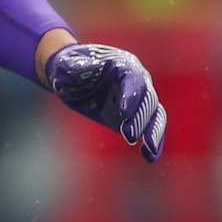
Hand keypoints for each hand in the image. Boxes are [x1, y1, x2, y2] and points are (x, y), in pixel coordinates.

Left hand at [46, 43, 165, 161]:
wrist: (71, 76)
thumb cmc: (68, 66)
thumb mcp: (67, 65)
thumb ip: (77, 68)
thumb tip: (84, 70)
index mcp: (122, 65)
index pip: (133, 79)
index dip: (130, 96)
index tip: (123, 113)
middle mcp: (136, 81)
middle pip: (146, 99)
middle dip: (140, 117)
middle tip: (129, 135)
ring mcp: (136, 100)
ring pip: (154, 114)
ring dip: (153, 131)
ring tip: (149, 149)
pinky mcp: (133, 116)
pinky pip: (149, 127)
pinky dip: (153, 141)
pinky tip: (150, 156)